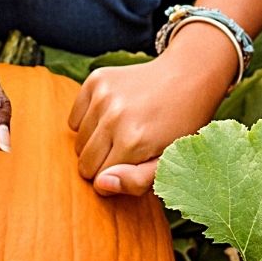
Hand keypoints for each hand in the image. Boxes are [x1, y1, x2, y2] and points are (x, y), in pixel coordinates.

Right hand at [69, 26, 239, 196]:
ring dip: (96, 141)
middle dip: (102, 162)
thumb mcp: (169, 161)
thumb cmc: (180, 126)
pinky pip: (74, 117)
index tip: (131, 165)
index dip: (116, 177)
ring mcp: (103, 95)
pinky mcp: (96, 80)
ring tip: (122, 130)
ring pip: (78, 140)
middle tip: (127, 149)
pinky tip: (111, 115)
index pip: (99, 179)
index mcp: (133, 142)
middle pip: (85, 161)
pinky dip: (87, 121)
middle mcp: (114, 117)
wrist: (187, 77)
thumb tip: (100, 184)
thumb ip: (136, 181)